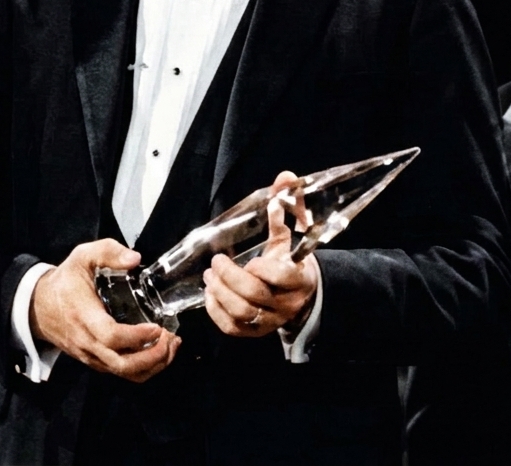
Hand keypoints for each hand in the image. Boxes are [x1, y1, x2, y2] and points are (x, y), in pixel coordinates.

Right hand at [30, 238, 180, 381]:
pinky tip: (158, 352)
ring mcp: (90, 355)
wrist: (37, 306)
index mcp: (84, 316)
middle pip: (120, 364)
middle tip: (172, 339)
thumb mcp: (83, 256)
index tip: (157, 327)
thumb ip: (108, 251)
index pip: (110, 336)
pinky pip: (118, 372)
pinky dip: (142, 368)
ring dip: (151, 366)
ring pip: (122, 373)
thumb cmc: (65, 280)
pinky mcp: (93, 361)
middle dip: (152, 357)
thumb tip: (135, 259)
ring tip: (171, 347)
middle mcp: (87, 342)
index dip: (136, 337)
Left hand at [203, 171, 317, 338]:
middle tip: (216, 262)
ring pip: (241, 313)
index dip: (262, 268)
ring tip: (209, 276)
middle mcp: (286, 304)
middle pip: (254, 295)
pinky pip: (232, 328)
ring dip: (220, 293)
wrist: (300, 297)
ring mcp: (271, 321)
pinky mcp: (255, 333)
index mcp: (299, 278)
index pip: (281, 276)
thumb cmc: (292, 260)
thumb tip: (285, 176)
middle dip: (230, 278)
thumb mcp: (291, 234)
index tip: (251, 259)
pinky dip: (216, 312)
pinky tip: (209, 295)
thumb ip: (288, 205)